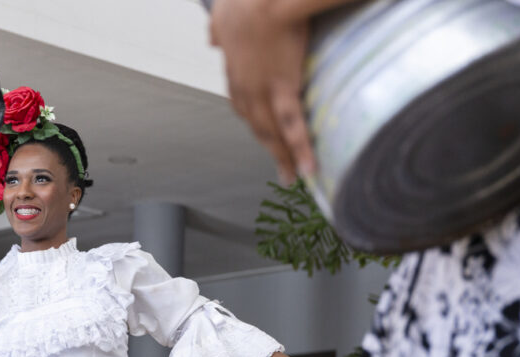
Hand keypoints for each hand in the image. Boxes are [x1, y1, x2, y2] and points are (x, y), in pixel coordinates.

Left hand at [209, 0, 313, 182]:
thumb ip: (219, 28)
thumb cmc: (246, 0)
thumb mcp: (223, 14)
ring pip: (270, 132)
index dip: (252, 118)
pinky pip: (291, 126)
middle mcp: (243, 87)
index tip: (261, 130)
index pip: (241, 102)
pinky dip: (299, 149)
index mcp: (233, 70)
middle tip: (279, 166)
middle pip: (255, 124)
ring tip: (292, 177)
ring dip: (283, 157)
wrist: (263, 0)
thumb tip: (211, 36)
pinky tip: (307, 170)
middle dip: (268, 146)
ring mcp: (260, 92)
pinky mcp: (282, 90)